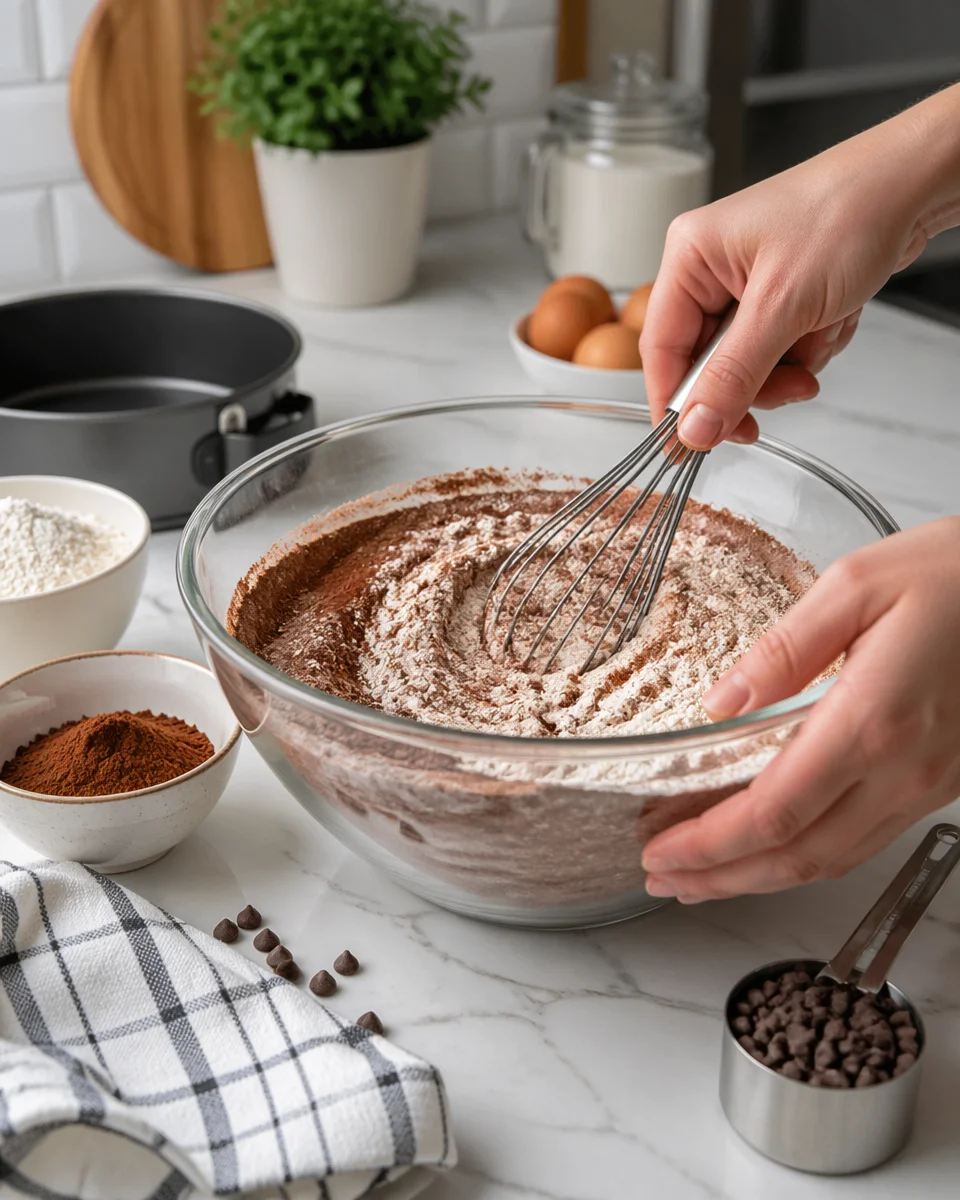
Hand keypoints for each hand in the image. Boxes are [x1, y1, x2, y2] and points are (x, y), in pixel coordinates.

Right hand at [640, 84, 959, 448]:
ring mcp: (746, 284)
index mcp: (690, 257)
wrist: (913, 185)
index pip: (661, 349)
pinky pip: (780, 351)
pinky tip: (835, 317)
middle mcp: (711, 270)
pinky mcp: (780, 295)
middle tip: (790, 388)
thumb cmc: (848, 212)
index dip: (675, 402)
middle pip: (708, 364)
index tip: (688, 446)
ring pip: (749, 364)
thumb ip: (733, 376)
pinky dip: (812, 346)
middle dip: (757, 380)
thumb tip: (695, 428)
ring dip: (792, 364)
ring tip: (822, 334)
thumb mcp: (783, 306)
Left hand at [641, 518, 959, 899]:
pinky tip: (775, 850)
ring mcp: (927, 785)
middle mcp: (902, 770)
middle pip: (796, 857)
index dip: (708, 844)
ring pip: (833, 861)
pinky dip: (807, 859)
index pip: (772, 812)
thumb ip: (784, 648)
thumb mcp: (857, 584)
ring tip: (702, 878)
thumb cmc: (959, 574)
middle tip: (663, 878)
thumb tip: (722, 701)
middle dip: (720, 878)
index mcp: (871, 721)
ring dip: (760, 879)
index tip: (659, 850)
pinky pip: (864, 842)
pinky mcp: (941, 783)